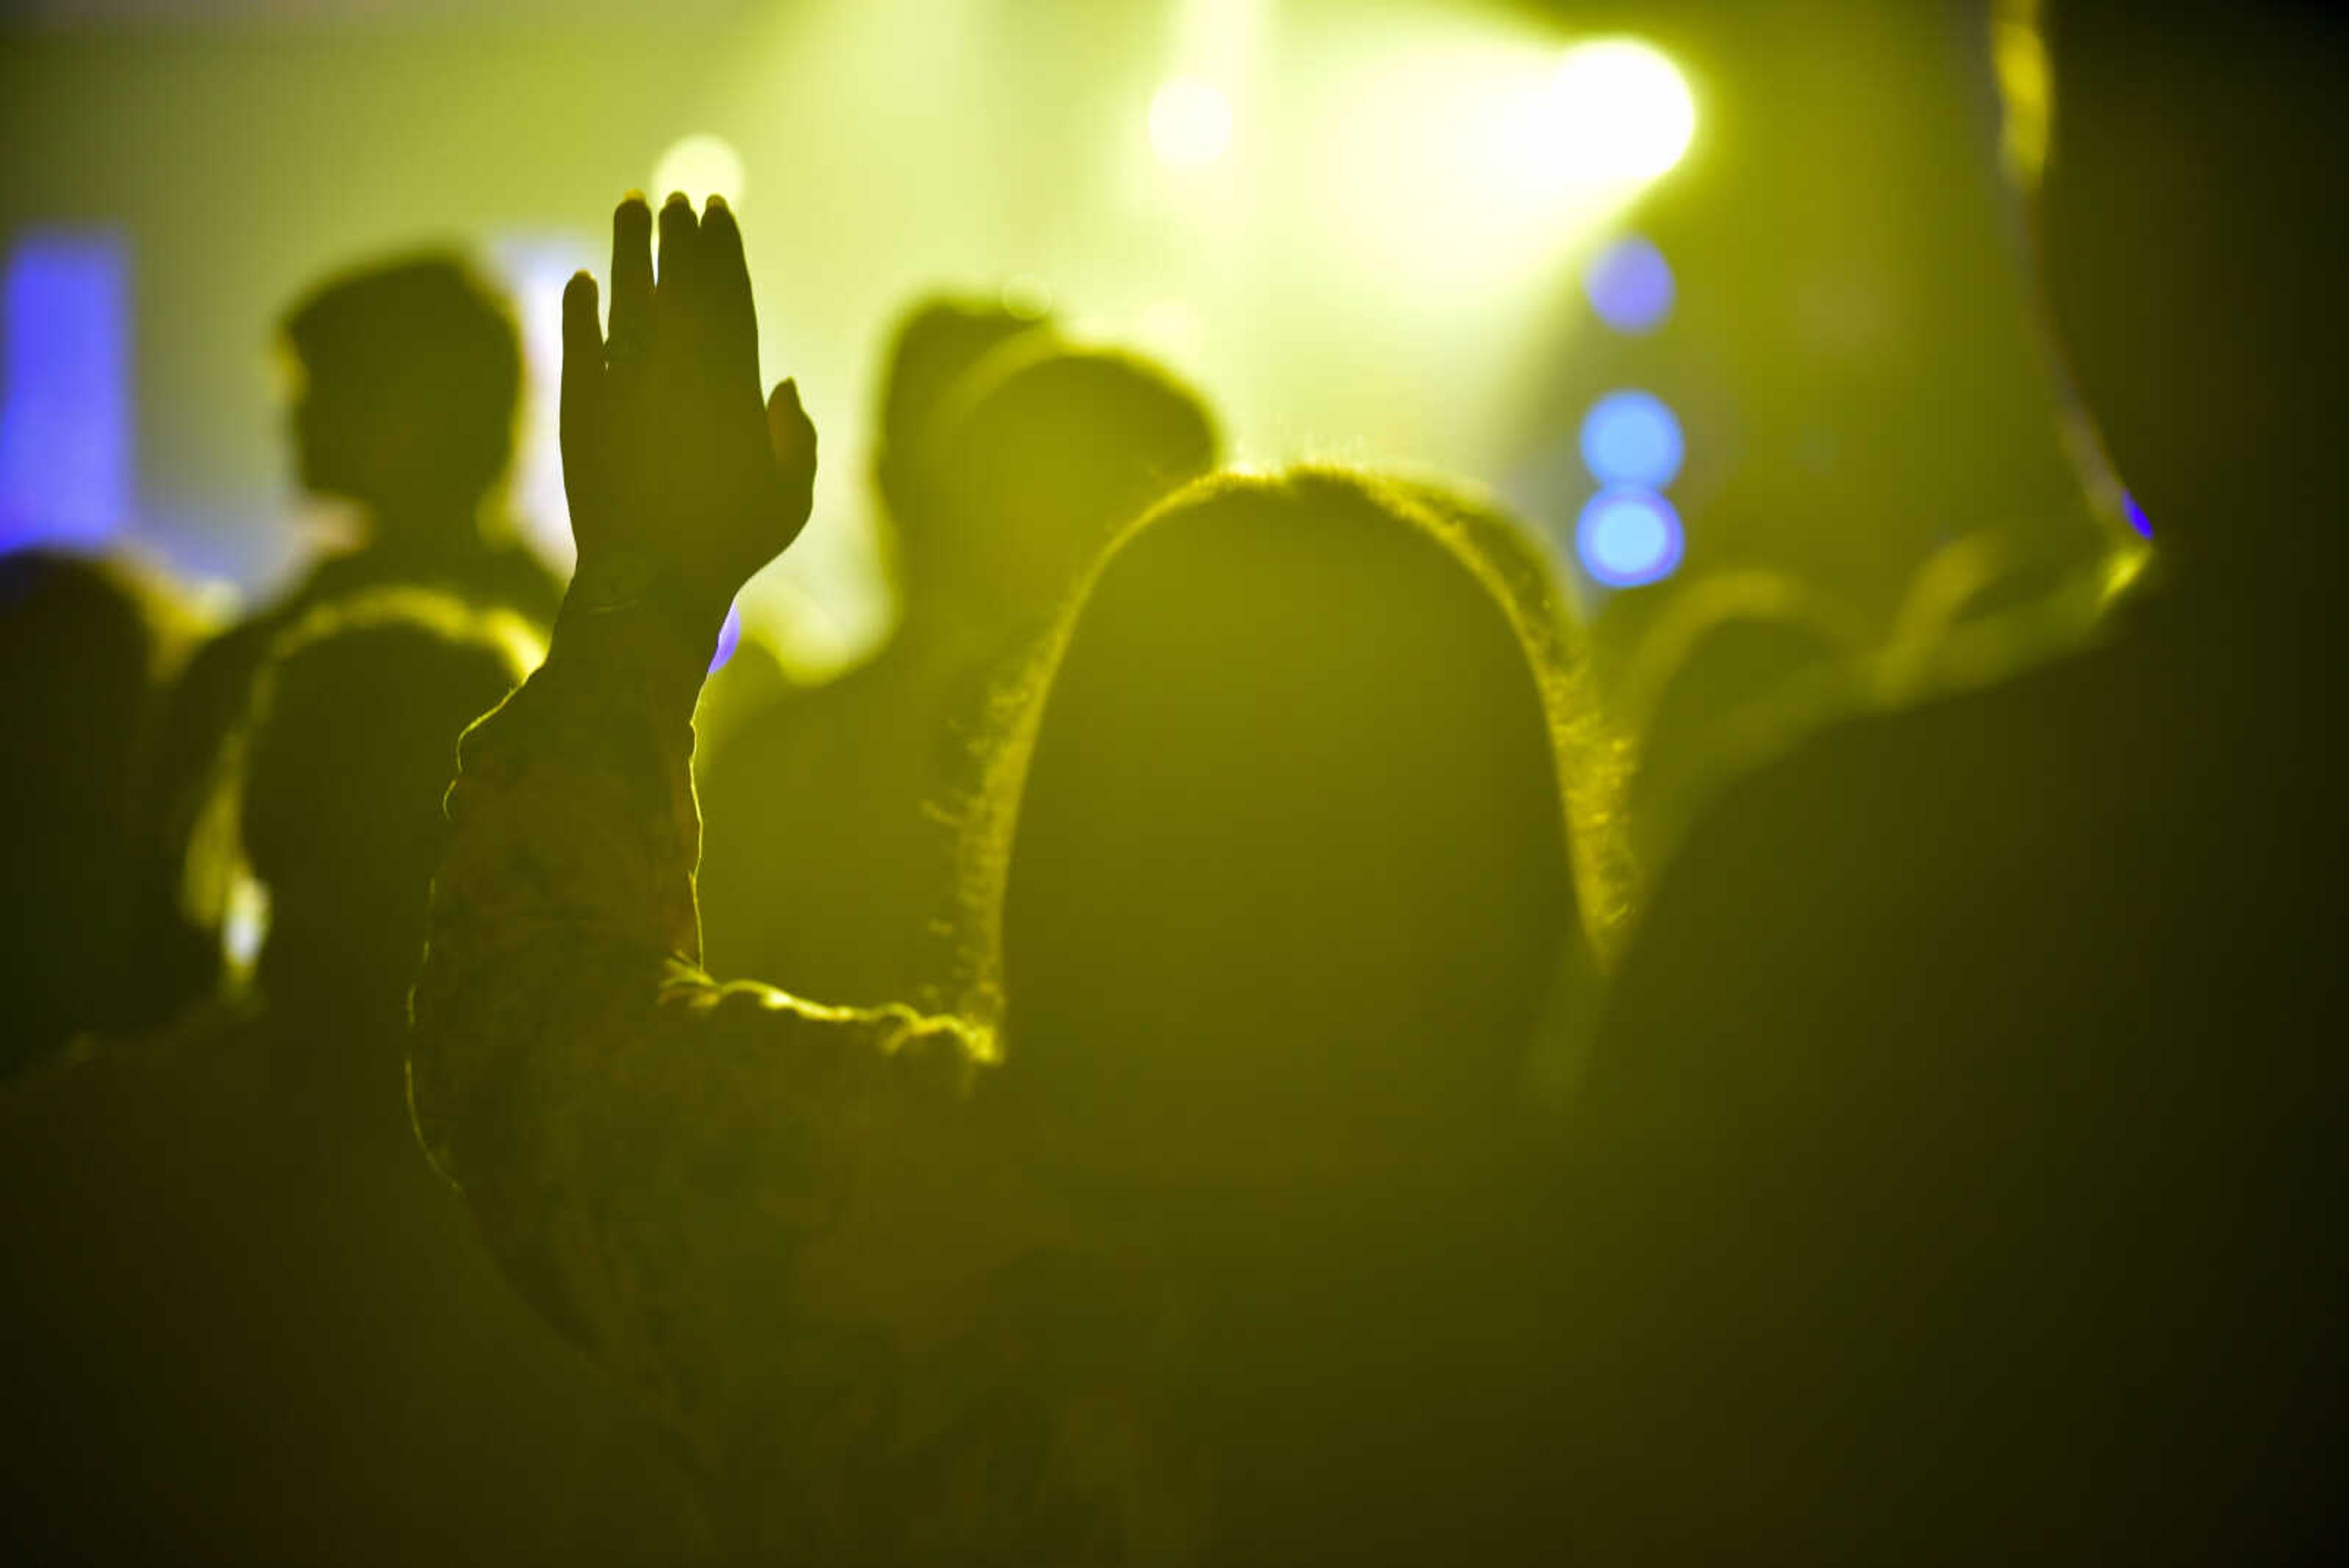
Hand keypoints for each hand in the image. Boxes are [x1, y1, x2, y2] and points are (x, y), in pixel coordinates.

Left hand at [560, 192, 815, 636]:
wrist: (647, 587)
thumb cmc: (729, 551)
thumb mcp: (789, 504)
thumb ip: (797, 440)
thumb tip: (783, 384)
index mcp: (735, 392)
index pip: (729, 299)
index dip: (723, 251)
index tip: (718, 212)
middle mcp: (679, 378)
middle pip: (680, 287)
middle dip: (682, 237)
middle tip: (680, 197)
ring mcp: (626, 390)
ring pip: (627, 301)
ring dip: (631, 250)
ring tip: (631, 207)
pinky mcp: (581, 412)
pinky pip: (579, 346)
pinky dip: (579, 311)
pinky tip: (582, 282)